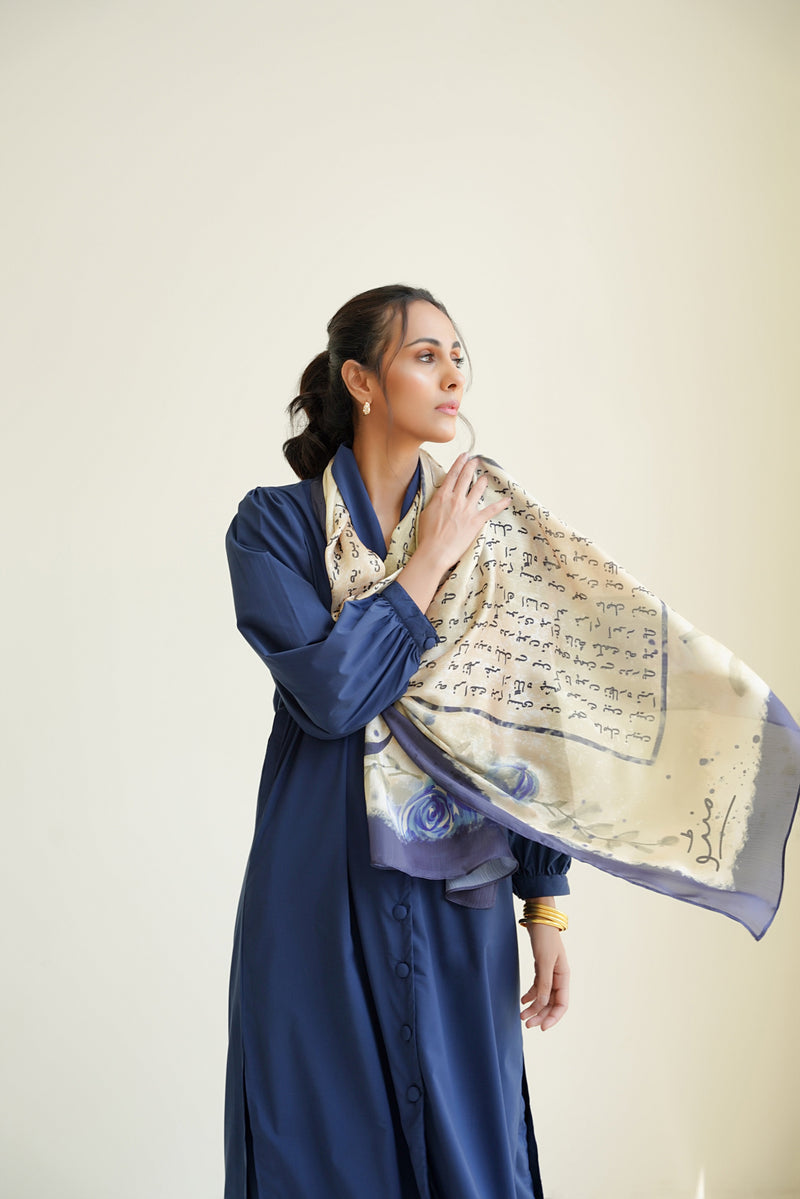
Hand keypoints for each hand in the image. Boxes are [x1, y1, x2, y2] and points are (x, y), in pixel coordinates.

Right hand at [416, 453, 510, 571]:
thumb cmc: (427, 535)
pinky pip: (491, 510)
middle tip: (476, 460)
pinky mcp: (476, 521)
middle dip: (471, 466)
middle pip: (466, 477)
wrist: (435, 551)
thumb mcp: (426, 513)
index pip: (452, 475)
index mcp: (442, 496)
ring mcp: (467, 509)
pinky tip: (507, 499)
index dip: (459, 463)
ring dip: (482, 482)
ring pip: (478, 489)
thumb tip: (440, 498)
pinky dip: (500, 504)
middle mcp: (456, 499)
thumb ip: (435, 502)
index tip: (464, 456)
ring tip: (485, 478)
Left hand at [520, 923, 569, 1031]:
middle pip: (551, 1003)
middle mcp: (558, 977)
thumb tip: (541, 1005)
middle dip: (540, 1015)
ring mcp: (550, 973)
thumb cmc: (544, 938)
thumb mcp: (544, 961)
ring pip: (543, 997)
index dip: (553, 1018)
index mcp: (564, 976)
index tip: (542, 1027)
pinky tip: (522, 1001)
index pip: (562, 1004)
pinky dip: (530, 996)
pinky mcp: (541, 968)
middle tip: (526, 1024)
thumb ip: (544, 984)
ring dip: (534, 1008)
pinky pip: (537, 987)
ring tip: (522, 1016)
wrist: (539, 919)